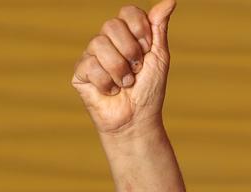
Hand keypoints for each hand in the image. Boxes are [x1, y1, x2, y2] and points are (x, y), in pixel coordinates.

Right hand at [72, 1, 176, 135]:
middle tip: (137, 69)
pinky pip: (90, 66)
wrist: (138, 119)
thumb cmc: (149, 90)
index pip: (128, 12)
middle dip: (130, 51)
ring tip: (126, 84)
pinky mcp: (80, 73)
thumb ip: (159, 28)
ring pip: (99, 45)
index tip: (147, 49)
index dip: (139, 29)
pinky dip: (107, 83)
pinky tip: (111, 91)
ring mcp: (91, 55)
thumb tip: (170, 1)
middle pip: (111, 25)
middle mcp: (107, 41)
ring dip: (120, 70)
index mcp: (127, 34)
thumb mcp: (159, 57)